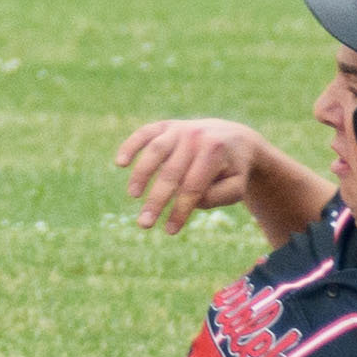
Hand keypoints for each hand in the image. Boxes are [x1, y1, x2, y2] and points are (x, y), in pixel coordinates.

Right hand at [114, 118, 267, 234]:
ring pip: (156, 151)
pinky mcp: (166, 125)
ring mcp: (179, 129)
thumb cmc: (232, 170)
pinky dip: (131, 145)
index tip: (169, 231)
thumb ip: (218, 196)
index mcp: (215, 152)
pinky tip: (120, 163)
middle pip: (171, 173)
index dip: (180, 210)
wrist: (234, 138)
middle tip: (144, 224)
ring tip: (134, 195)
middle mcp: (195, 137)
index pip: (193, 187)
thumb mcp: (236, 186)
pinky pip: (145, 133)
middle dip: (156, 200)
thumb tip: (191, 202)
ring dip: (142, 173)